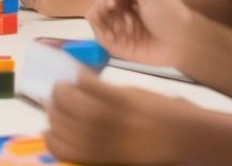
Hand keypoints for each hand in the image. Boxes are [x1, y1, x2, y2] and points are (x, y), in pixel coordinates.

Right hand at [44, 73, 186, 164]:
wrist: (182, 136)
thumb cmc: (151, 149)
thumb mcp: (117, 154)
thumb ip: (92, 146)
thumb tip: (71, 130)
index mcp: (93, 154)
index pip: (56, 145)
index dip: (49, 135)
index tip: (50, 127)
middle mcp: (95, 138)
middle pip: (57, 120)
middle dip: (53, 109)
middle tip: (56, 101)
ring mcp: (107, 116)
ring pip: (66, 98)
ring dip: (61, 90)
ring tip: (67, 86)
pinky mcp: (119, 97)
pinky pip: (88, 82)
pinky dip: (81, 77)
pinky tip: (84, 77)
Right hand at [87, 0, 193, 67]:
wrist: (182, 40)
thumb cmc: (167, 13)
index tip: (113, 2)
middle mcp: (123, 12)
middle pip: (100, 6)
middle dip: (105, 9)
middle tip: (116, 14)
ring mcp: (120, 30)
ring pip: (97, 22)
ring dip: (106, 22)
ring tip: (122, 28)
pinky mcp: (119, 47)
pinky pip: (100, 39)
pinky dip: (102, 35)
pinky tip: (114, 37)